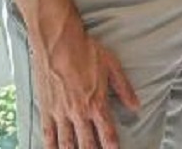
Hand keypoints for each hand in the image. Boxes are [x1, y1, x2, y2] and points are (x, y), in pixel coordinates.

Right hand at [33, 29, 138, 148]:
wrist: (58, 43)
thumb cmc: (86, 51)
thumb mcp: (112, 66)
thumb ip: (124, 89)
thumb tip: (136, 105)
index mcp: (97, 103)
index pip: (107, 133)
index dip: (112, 147)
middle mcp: (78, 113)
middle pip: (86, 143)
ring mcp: (60, 113)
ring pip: (66, 143)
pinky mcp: (46, 110)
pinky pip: (48, 134)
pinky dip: (51, 146)